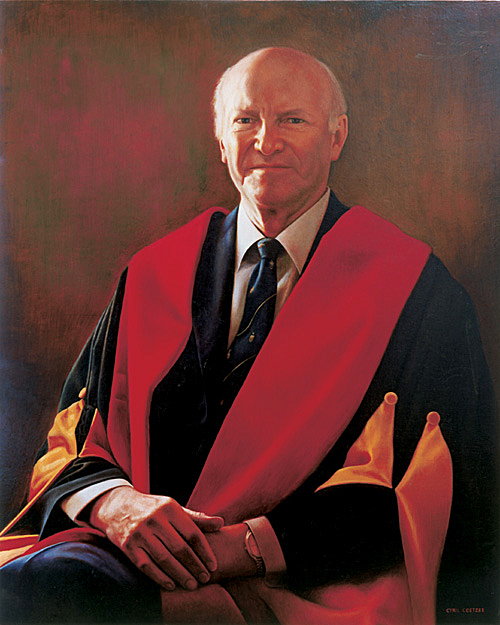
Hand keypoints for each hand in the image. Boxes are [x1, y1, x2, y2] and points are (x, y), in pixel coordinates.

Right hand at [89, 486, 223, 590]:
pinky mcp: (128, 546)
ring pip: (164, 558)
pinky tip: (171, 585)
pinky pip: (146, 565)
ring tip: (192, 585)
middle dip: (194, 566)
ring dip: (180, 574)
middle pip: (180, 547)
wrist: (117, 506)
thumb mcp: (173, 508)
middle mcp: (155, 519)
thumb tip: (221, 523)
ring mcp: (140, 533)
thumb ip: (196, 518)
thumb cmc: (153, 509)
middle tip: (205, 579)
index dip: (204, 551)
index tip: (213, 566)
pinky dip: (159, 577)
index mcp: (169, 508)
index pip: (192, 533)